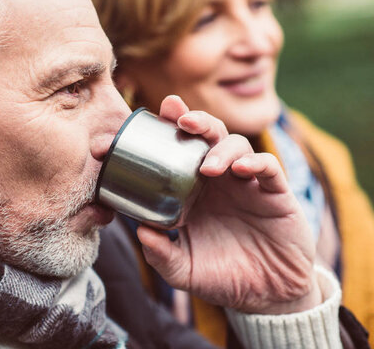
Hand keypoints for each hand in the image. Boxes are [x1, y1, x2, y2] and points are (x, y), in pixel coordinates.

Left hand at [137, 96, 321, 313]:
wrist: (266, 298)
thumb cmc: (222, 277)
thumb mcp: (184, 270)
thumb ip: (161, 254)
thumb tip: (141, 232)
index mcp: (192, 191)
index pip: (178, 150)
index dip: (165, 131)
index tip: (150, 118)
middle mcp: (217, 181)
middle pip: (207, 135)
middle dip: (195, 120)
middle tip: (181, 119)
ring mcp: (246, 184)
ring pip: (236, 144)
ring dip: (221, 148)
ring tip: (209, 168)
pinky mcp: (275, 194)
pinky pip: (268, 167)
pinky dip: (256, 162)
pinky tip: (242, 169)